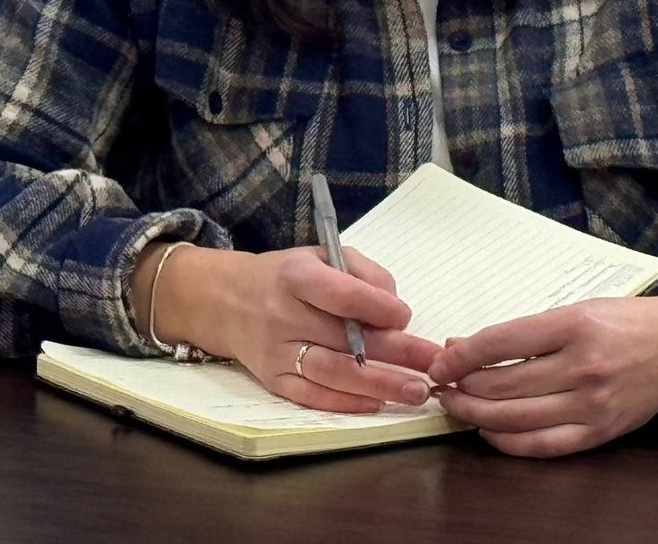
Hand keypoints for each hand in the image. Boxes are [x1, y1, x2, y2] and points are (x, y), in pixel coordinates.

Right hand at [151, 244, 441, 413]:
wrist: (225, 301)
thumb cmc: (284, 275)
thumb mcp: (320, 255)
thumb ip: (361, 273)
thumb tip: (394, 307)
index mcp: (295, 276)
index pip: (341, 295)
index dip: (377, 307)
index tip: (406, 317)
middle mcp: (283, 315)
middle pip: (344, 339)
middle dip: (395, 353)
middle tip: (432, 363)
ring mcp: (276, 352)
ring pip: (332, 373)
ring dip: (379, 384)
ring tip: (416, 391)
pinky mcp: (273, 381)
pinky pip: (313, 397)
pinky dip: (347, 403)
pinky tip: (377, 403)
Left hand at [426, 294, 657, 457]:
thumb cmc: (625, 321)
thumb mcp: (576, 308)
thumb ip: (525, 331)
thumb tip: (466, 346)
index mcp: (574, 324)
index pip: (501, 342)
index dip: (462, 355)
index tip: (440, 360)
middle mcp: (582, 366)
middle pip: (502, 386)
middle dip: (461, 387)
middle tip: (440, 384)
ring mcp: (592, 404)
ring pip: (515, 419)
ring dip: (475, 416)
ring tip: (455, 406)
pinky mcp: (599, 433)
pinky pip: (542, 445)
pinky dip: (507, 442)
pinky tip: (488, 432)